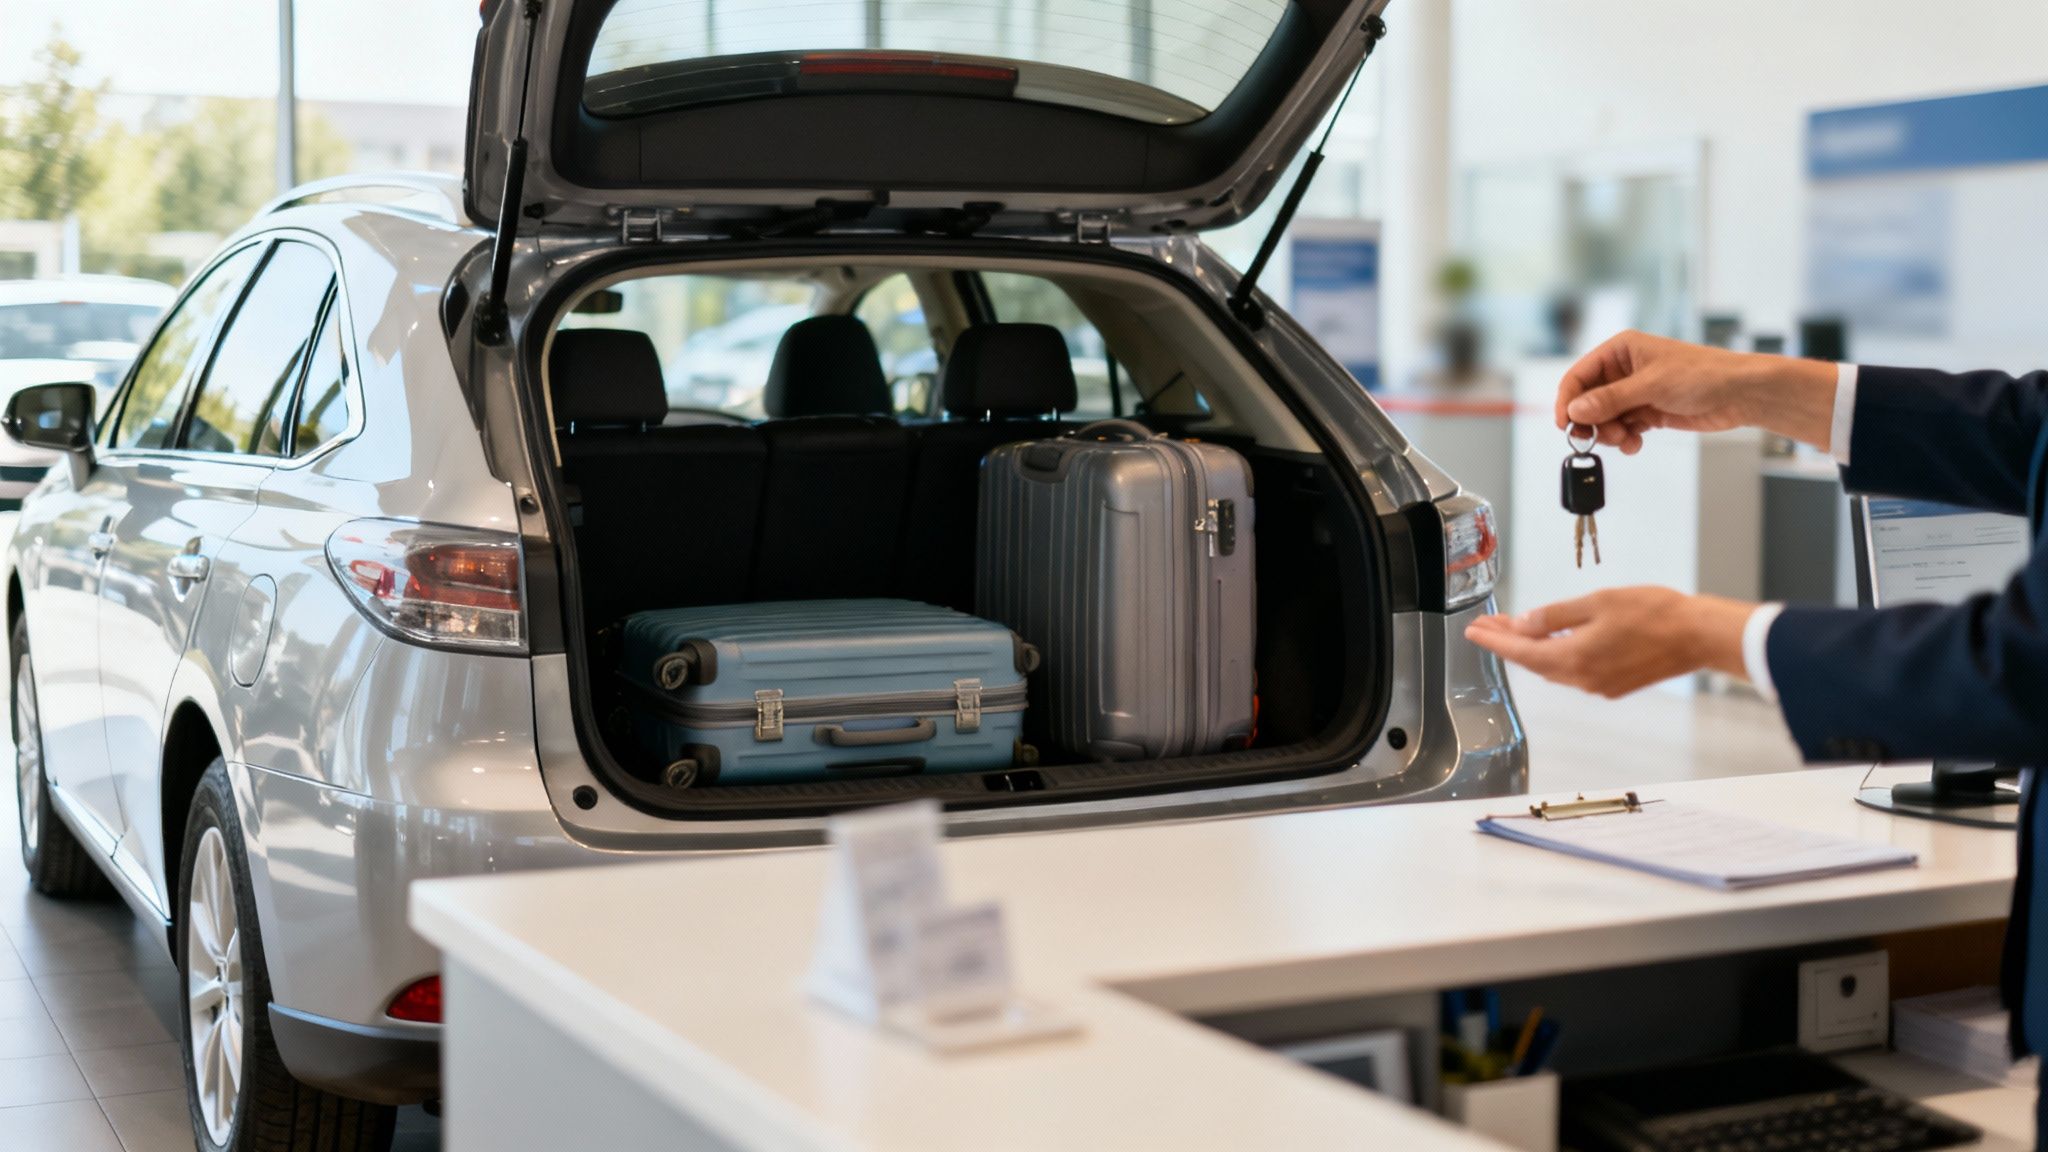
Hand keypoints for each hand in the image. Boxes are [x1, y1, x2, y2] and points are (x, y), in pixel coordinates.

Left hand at [1464, 587, 1754, 697]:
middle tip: (1488, 626)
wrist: (1698, 636)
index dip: (1493, 642)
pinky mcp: (1615, 684)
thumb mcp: (1597, 602)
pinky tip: (1554, 639)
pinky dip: (1558, 654)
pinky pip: (1575, 670)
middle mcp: (1583, 678)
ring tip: (1514, 628)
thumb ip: (1556, 615)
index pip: (1520, 652)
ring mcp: (1599, 685)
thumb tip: (1525, 623)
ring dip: (1532, 648)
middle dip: (1508, 642)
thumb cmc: (1654, 614)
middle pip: (1534, 661)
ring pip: (1554, 667)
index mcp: (1575, 659)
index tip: (1473, 632)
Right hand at [1556, 330, 1836, 454]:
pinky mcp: (1648, 411)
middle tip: (1603, 437)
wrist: (1741, 394)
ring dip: (1609, 433)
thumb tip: (1576, 410)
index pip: (1579, 376)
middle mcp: (1624, 370)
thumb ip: (1610, 399)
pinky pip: (1622, 427)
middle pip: (1588, 400)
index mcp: (1620, 350)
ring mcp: (1635, 391)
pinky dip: (1624, 439)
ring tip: (1626, 440)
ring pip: (1604, 418)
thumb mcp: (1652, 385)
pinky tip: (1635, 443)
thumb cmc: (1703, 374)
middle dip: (1592, 422)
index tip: (1566, 425)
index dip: (1569, 401)